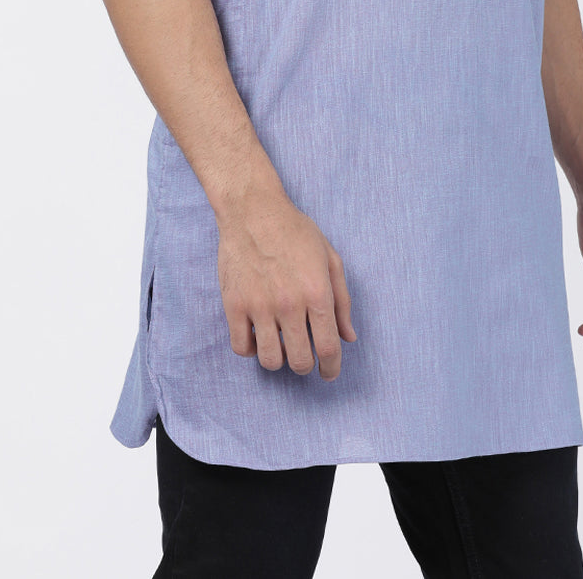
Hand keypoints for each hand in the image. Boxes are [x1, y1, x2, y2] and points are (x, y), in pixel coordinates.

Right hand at [216, 190, 356, 380]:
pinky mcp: (234, 305)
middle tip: (304, 354)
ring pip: (270, 360)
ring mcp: (259, 306)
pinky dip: (252, 349)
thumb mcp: (330, 258)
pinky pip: (241, 347)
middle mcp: (289, 304)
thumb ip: (342, 301)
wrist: (253, 210)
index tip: (329, 372)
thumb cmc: (295, 231)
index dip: (332, 368)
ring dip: (279, 359)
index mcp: (316, 292)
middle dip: (306, 364)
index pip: (328, 348)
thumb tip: (348, 337)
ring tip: (281, 343)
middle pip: (300, 361)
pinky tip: (258, 335)